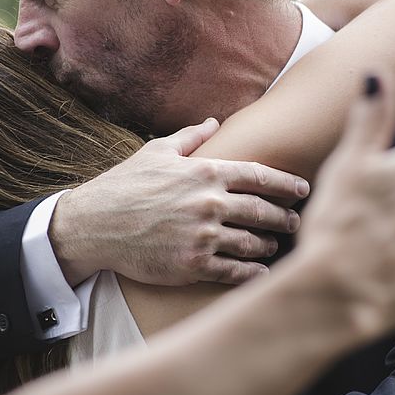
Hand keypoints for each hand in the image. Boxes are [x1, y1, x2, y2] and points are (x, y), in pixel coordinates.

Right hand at [50, 118, 309, 285]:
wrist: (93, 226)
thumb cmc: (123, 185)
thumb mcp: (156, 152)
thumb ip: (191, 137)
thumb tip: (214, 121)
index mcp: (205, 173)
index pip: (259, 176)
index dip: (286, 184)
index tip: (302, 189)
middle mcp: (209, 203)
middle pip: (263, 211)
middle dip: (284, 217)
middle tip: (294, 221)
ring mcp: (203, 236)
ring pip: (253, 243)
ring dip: (269, 245)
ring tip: (275, 246)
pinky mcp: (193, 265)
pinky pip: (234, 271)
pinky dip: (252, 272)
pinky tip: (261, 272)